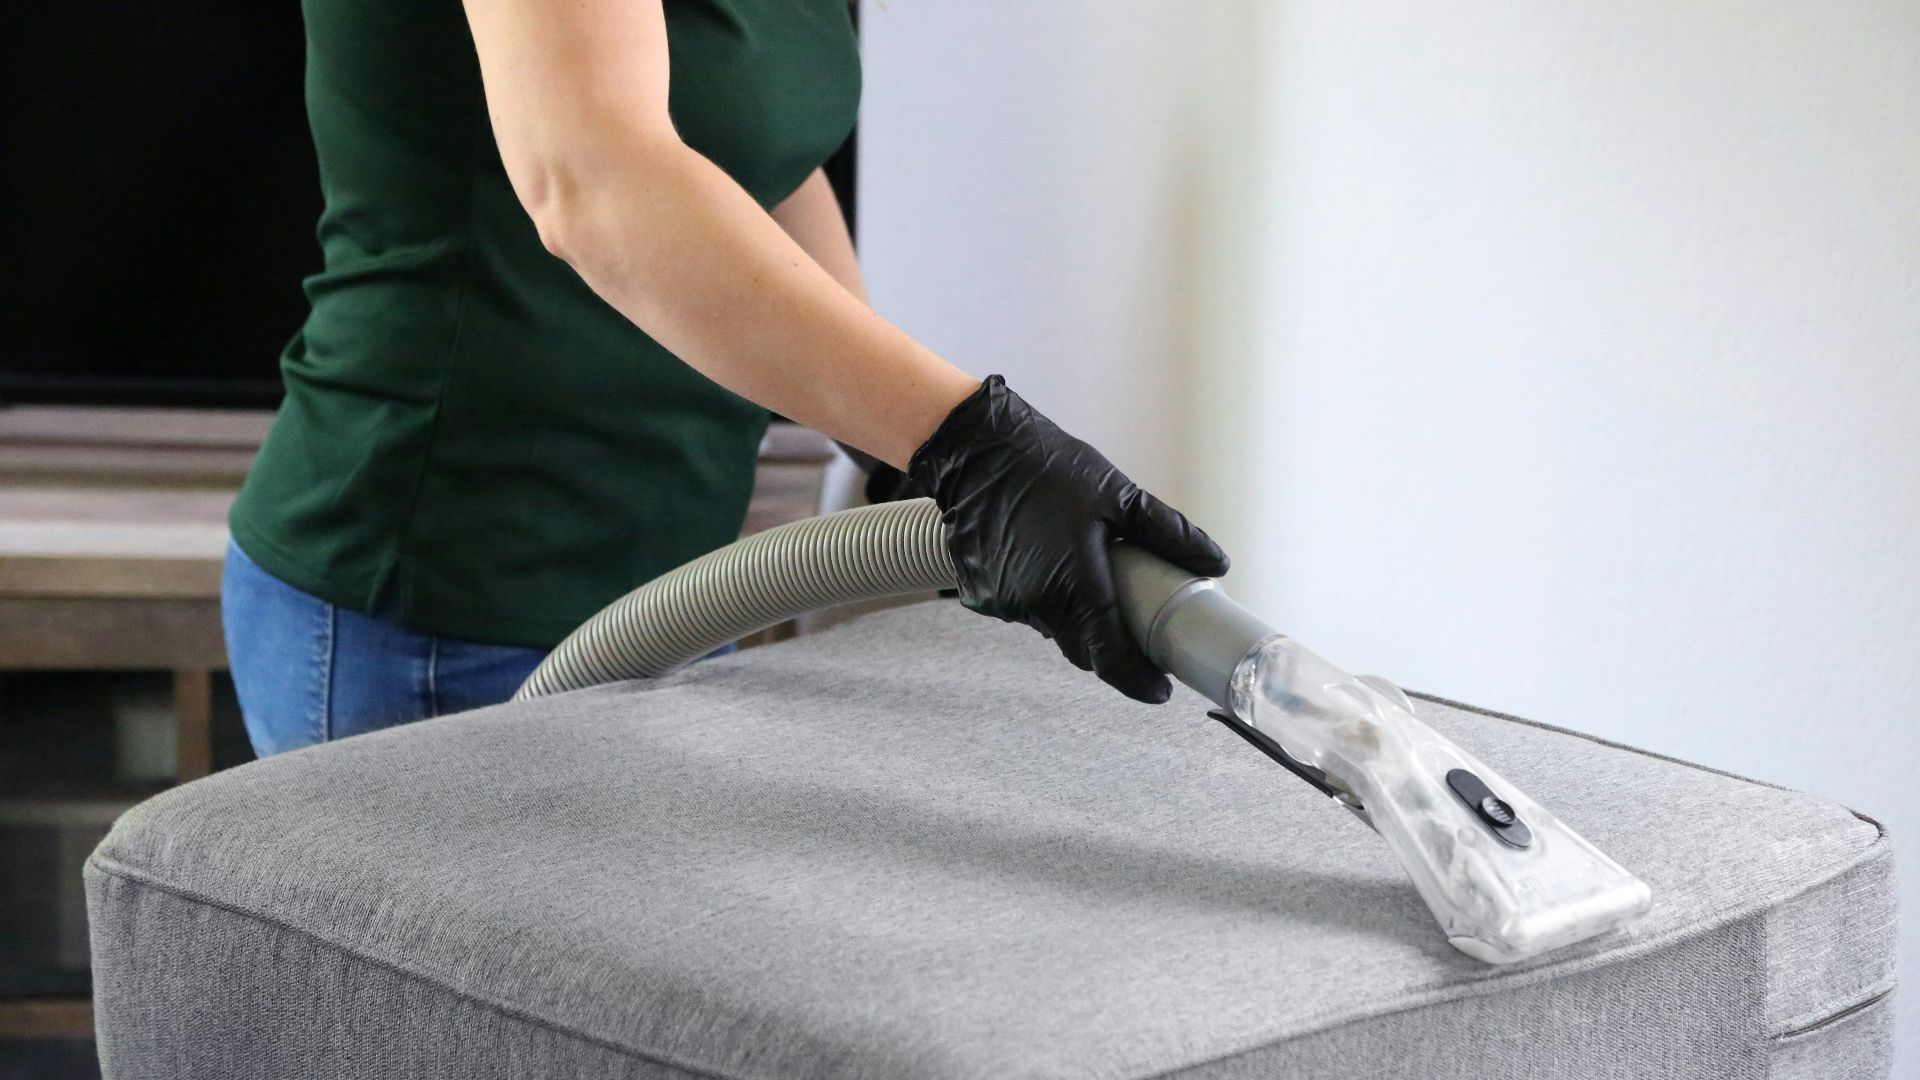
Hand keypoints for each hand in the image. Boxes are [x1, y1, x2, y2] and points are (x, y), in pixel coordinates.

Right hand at [907, 376, 1229, 702]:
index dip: (1138, 681)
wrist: (975, 449)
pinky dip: (1038, 596)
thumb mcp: (1117, 495)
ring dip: (1072, 614)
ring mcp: (1003, 601)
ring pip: (1051, 627)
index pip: (1111, 658)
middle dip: (1109, 646)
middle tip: (1134, 629)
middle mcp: (1036, 602)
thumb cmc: (1046, 466)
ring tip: (1082, 571)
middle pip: (1082, 649)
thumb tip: (1215, 561)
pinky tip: (1041, 558)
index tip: (1159, 689)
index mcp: (1076, 584)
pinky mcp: (980, 593)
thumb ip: (1168, 534)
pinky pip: (1020, 609)